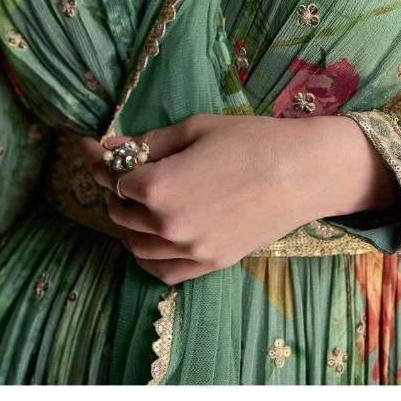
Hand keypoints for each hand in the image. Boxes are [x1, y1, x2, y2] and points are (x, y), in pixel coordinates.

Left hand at [77, 113, 397, 285]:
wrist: (303, 172)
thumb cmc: (251, 141)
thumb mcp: (196, 129)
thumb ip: (150, 142)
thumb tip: (113, 146)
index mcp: (159, 188)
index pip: (116, 178)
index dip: (106, 161)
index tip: (97, 149)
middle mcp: (168, 226)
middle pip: (121, 212)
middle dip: (117, 189)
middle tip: (124, 170)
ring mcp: (190, 251)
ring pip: (136, 245)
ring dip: (130, 222)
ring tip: (139, 201)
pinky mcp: (209, 264)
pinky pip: (162, 271)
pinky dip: (149, 255)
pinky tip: (153, 237)